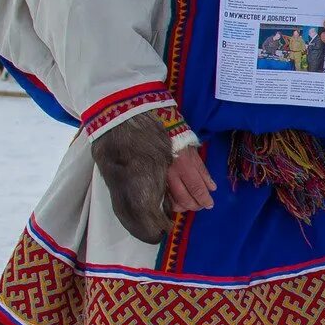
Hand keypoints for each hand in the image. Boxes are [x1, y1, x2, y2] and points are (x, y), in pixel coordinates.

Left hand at [94, 113, 210, 241]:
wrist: (130, 106)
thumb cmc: (118, 134)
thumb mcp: (113, 163)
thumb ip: (123, 179)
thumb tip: (125, 194)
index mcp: (153, 176)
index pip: (167, 201)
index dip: (170, 212)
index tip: (170, 218)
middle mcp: (170, 170)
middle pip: (186, 194)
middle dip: (191, 205)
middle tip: (193, 210)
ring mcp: (182, 157)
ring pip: (196, 182)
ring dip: (202, 196)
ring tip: (206, 204)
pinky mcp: (189, 146)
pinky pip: (201, 167)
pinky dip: (206, 179)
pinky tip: (211, 187)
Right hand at [165, 143, 214, 212]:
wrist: (164, 138)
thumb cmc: (182, 146)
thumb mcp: (196, 157)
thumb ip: (204, 174)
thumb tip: (212, 189)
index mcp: (184, 166)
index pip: (196, 188)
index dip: (204, 199)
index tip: (210, 204)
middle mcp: (172, 175)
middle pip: (184, 198)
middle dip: (195, 205)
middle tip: (201, 206)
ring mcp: (162, 179)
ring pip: (173, 201)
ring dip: (184, 207)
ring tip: (191, 204)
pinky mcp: (157, 182)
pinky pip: (165, 198)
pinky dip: (173, 203)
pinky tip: (179, 202)